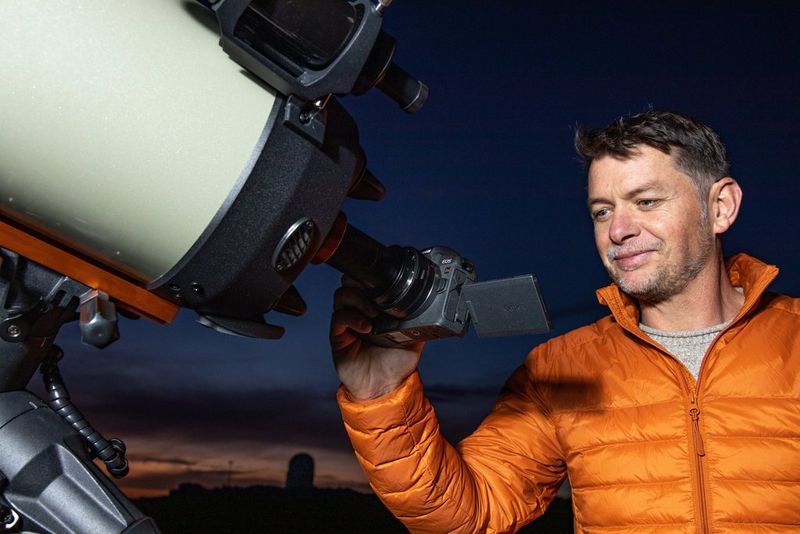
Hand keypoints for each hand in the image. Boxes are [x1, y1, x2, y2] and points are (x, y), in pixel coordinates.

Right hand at [330, 279, 423, 399]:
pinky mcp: (339, 337)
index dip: (371, 275)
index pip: (365, 281)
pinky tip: (367, 326)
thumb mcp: (416, 336)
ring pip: (341, 296)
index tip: (384, 278)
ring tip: (373, 312)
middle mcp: (359, 311)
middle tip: (376, 292)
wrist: (387, 387)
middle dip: (361, 282)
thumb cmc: (398, 363)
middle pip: (349, 283)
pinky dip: (351, 317)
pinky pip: (338, 318)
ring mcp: (347, 323)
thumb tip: (435, 303)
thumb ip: (421, 318)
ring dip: (357, 299)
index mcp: (375, 307)